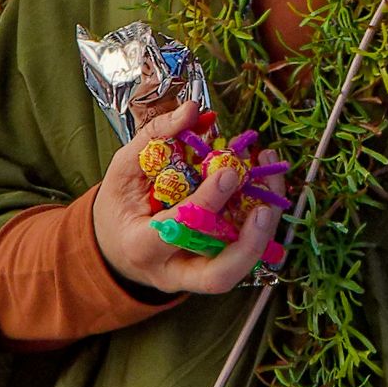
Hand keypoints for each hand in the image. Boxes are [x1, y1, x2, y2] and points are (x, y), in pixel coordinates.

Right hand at [88, 102, 286, 298]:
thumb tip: (192, 110)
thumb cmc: (121, 205)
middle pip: (218, 276)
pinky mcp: (215, 269)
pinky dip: (262, 223)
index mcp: (141, 246)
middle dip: (249, 244)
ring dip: (265, 231)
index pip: (178, 231)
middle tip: (265, 208)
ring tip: (273, 182)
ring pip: (240, 268)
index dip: (206, 203)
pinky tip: (266, 184)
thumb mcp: (124, 168)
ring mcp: (196, 276)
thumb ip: (155, 137)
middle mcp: (172, 271)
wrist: (114, 245)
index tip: (229, 172)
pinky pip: (245, 253)